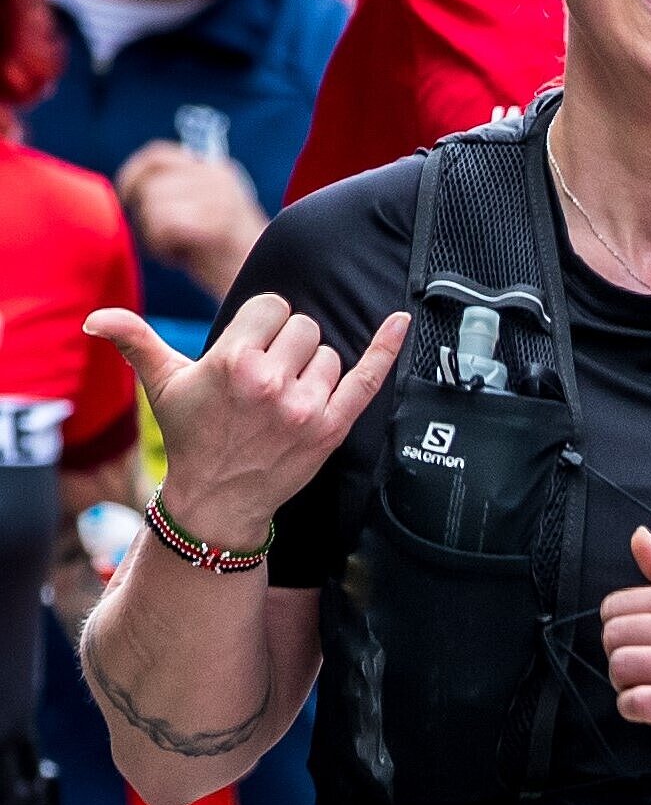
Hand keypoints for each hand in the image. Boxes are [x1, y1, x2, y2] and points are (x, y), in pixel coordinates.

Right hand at [89, 296, 406, 549]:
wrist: (218, 497)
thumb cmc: (191, 434)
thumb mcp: (162, 385)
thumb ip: (134, 341)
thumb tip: (96, 318)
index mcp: (232, 361)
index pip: (273, 306)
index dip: (261, 325)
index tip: (249, 348)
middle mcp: (271, 381)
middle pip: (303, 326)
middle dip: (285, 345)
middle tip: (262, 379)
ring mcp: (305, 406)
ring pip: (329, 352)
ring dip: (311, 368)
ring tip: (280, 397)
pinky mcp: (333, 426)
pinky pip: (369, 377)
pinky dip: (386, 347)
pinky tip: (400, 321)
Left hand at [113, 143, 266, 299]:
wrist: (266, 288)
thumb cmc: (226, 258)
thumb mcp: (206, 212)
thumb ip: (179, 192)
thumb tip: (135, 183)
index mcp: (217, 170)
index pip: (158, 156)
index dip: (133, 174)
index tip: (127, 198)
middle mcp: (218, 178)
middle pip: (151, 186)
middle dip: (146, 217)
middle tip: (168, 241)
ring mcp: (219, 198)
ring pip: (153, 208)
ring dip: (156, 237)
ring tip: (180, 251)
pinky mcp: (215, 222)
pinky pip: (162, 227)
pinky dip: (163, 249)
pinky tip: (181, 260)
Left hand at [603, 528, 650, 769]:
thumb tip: (639, 537)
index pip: (617, 605)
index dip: (620, 630)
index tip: (642, 644)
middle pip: (614, 637)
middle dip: (618, 660)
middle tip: (645, 672)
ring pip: (622, 667)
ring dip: (626, 687)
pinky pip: (641, 701)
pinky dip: (635, 710)